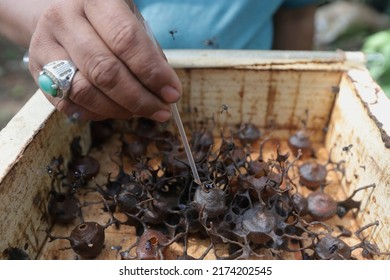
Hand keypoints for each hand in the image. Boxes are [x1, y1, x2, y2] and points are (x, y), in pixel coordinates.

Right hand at [28, 0, 181, 120]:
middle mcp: (63, 19)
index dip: (152, 72)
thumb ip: (147, 52)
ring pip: (85, 91)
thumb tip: (165, 90)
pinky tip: (116, 110)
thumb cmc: (104, 21)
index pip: (126, 40)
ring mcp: (45, 46)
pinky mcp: (37, 72)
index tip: (172, 94)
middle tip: (161, 111)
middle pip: (105, 71)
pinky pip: (70, 104)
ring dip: (119, 110)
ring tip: (140, 112)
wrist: (58, 15)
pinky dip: (98, 114)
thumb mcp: (130, 20)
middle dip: (139, 98)